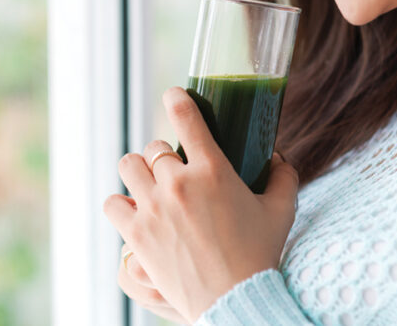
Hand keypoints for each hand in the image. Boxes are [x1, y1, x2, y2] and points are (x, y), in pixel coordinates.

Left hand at [104, 86, 298, 322]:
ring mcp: (153, 208)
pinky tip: (134, 209)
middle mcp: (179, 183)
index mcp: (213, 170)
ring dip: (140, 171)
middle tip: (176, 170)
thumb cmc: (260, 256)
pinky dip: (121, 204)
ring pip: (128, 165)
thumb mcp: (281, 211)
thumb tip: (278, 156)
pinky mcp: (137, 234)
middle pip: (155, 147)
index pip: (185, 115)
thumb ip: (283, 176)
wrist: (236, 301)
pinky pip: (112, 203)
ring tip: (151, 185)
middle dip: (166, 154)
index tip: (173, 95)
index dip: (176, 98)